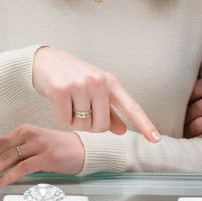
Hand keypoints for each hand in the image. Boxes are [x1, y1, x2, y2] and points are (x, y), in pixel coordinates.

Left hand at [0, 124, 85, 185]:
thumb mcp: (36, 147)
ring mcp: (38, 145)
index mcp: (23, 131)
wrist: (85, 150)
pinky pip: (23, 167)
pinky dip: (10, 175)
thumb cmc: (60, 150)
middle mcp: (28, 134)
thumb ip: (19, 153)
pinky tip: (1, 183)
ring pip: (8, 158)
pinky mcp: (47, 156)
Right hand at [32, 47, 158, 140]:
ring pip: (83, 125)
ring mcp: (80, 85)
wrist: (46, 60)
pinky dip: (62, 117)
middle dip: (91, 126)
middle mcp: (98, 82)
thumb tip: (122, 130)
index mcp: (111, 82)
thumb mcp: (95, 89)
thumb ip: (110, 110)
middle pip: (102, 126)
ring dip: (75, 121)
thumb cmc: (73, 76)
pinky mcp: (61, 90)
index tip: (155, 140)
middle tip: (82, 111)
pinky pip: (66, 121)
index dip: (144, 124)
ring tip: (70, 103)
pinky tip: (59, 103)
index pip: (131, 107)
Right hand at [184, 76, 201, 137]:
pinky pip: (198, 139)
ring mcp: (183, 128)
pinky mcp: (189, 141)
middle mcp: (180, 113)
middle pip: (200, 106)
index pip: (196, 89)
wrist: (180, 132)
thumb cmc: (197, 104)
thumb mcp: (196, 93)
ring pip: (199, 123)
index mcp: (180, 98)